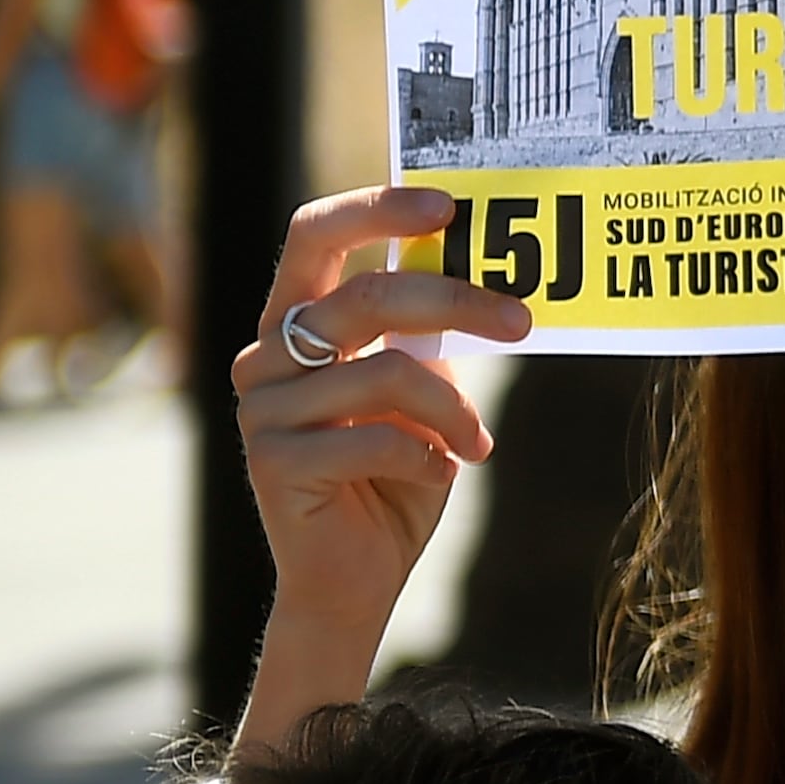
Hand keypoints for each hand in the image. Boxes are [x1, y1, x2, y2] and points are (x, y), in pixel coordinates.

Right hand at [232, 188, 528, 648]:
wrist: (355, 577)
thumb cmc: (397, 471)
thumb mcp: (421, 392)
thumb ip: (427, 338)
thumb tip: (486, 281)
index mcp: (295, 322)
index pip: (315, 235)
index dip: (377, 209)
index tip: (450, 206)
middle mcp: (265, 356)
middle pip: (366, 297)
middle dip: (457, 302)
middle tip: (523, 322)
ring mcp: (261, 410)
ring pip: (383, 372)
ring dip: (451, 409)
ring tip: (473, 443)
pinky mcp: (273, 464)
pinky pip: (374, 439)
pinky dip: (428, 455)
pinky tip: (441, 472)